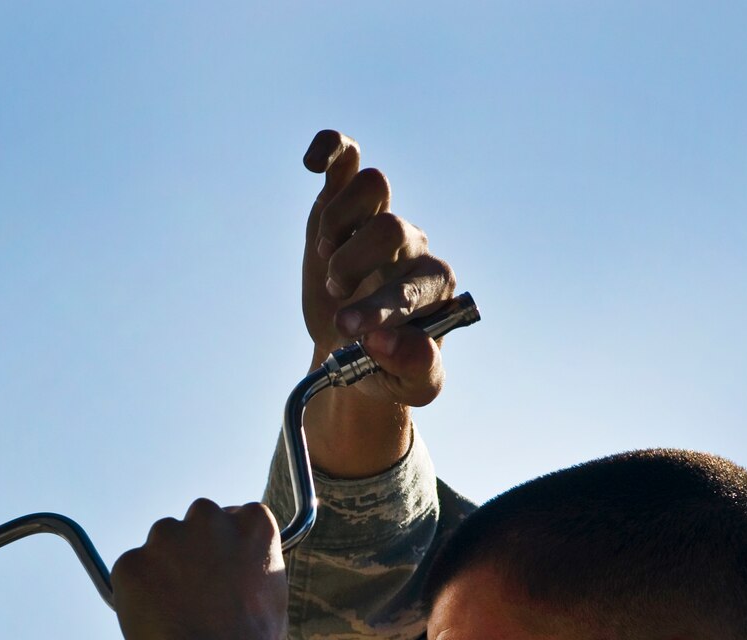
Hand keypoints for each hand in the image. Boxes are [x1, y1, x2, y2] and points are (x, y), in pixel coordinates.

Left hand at [112, 500, 304, 639]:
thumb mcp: (270, 598)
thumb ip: (247, 575)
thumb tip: (234, 583)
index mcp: (251, 522)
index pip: (234, 517)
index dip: (226, 547)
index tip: (222, 569)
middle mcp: (208, 517)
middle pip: (195, 523)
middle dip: (193, 550)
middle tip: (195, 592)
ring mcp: (166, 536)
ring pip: (160, 547)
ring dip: (163, 570)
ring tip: (176, 616)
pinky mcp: (131, 562)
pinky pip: (130, 575)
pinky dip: (136, 596)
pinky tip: (157, 624)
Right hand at [302, 129, 456, 409]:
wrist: (357, 348)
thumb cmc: (390, 364)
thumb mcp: (412, 384)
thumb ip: (413, 367)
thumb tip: (384, 340)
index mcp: (434, 287)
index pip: (412, 286)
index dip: (377, 309)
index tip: (348, 331)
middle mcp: (412, 246)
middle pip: (389, 227)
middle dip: (351, 265)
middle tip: (336, 294)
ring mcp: (377, 218)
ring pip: (372, 186)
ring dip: (338, 224)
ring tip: (327, 259)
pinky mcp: (343, 202)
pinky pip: (346, 156)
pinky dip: (331, 149)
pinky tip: (312, 163)